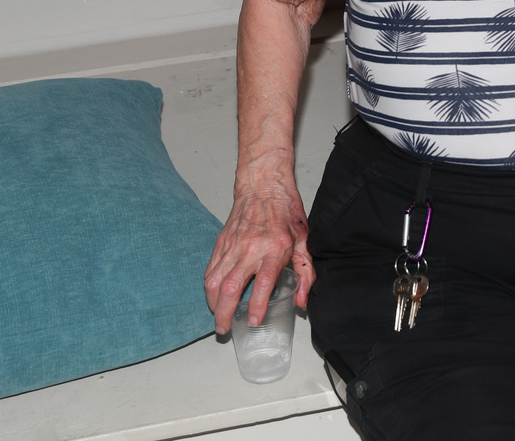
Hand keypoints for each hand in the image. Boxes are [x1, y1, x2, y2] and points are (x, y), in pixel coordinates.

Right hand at [204, 182, 314, 333]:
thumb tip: (301, 300)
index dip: (258, 305)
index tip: (254, 320)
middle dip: (224, 312)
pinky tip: (213, 295)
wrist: (263, 185)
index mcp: (275, 248)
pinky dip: (209, 286)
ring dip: (212, 303)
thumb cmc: (285, 210)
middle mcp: (251, 249)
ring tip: (217, 316)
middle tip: (224, 328)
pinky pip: (210, 269)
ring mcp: (233, 246)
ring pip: (214, 281)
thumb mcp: (304, 239)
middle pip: (231, 287)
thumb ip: (305, 272)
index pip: (264, 282)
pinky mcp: (221, 243)